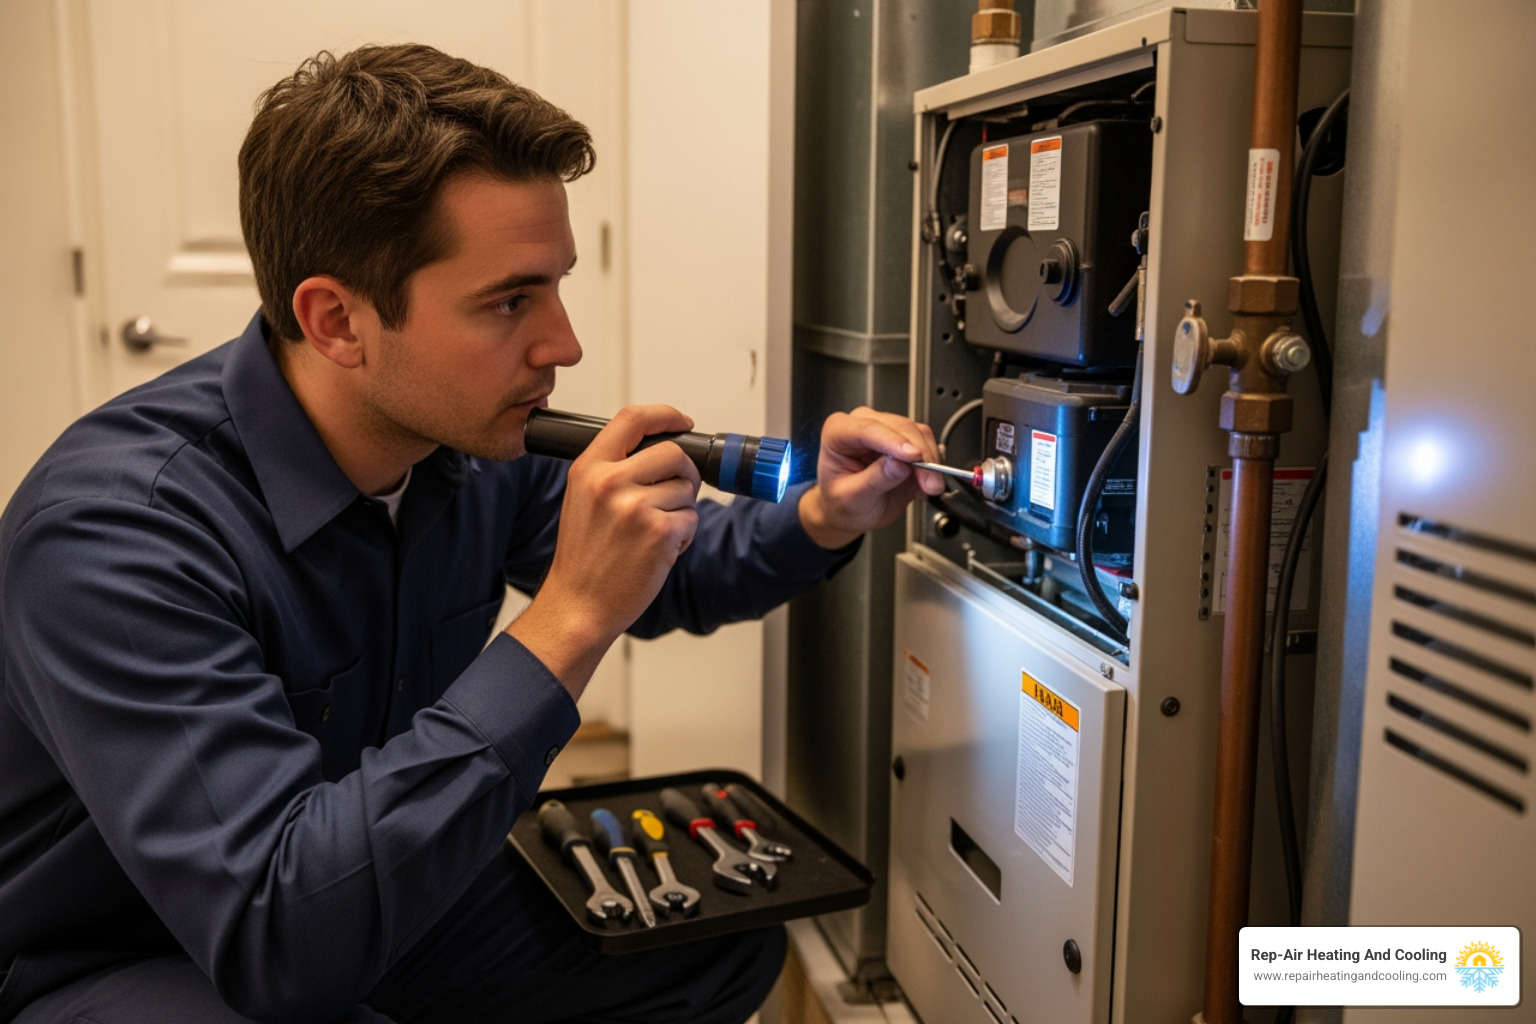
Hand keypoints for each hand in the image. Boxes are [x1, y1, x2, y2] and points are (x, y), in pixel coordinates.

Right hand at [508, 405, 701, 695]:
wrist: (578, 604)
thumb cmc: (583, 557)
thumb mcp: (582, 498)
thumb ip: (613, 468)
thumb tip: (658, 448)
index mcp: (589, 468)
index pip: (632, 419)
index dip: (665, 414)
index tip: (682, 421)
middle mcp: (610, 482)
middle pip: (674, 453)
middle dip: (684, 473)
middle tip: (674, 494)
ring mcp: (635, 507)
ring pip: (687, 489)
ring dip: (681, 510)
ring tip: (653, 532)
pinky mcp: (659, 533)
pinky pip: (691, 519)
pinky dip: (684, 535)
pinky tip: (659, 549)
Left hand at [798, 407, 943, 550]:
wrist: (848, 511)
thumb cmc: (840, 501)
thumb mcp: (852, 498)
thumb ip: (874, 480)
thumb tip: (898, 464)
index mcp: (838, 432)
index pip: (868, 428)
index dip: (893, 441)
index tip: (913, 456)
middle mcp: (864, 424)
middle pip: (900, 427)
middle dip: (919, 455)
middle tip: (928, 482)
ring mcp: (887, 431)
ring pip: (918, 433)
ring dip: (930, 461)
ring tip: (929, 487)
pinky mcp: (906, 442)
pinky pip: (928, 445)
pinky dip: (933, 465)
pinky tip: (925, 484)